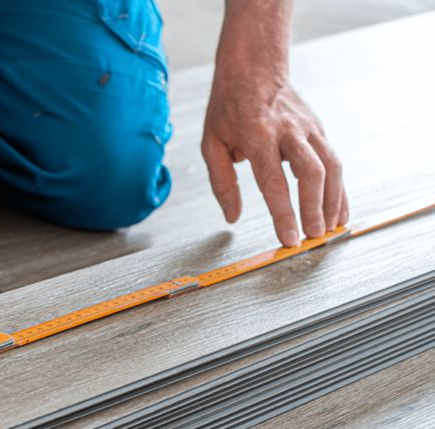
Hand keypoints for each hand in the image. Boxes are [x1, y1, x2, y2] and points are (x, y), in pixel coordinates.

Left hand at [202, 72, 348, 246]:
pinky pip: (334, 161)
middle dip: (314, 208)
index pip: (273, 181)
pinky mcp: (319, 129)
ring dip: (333, 201)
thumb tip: (231, 216)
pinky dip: (339, 188)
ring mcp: (307, 128)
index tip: (288, 238)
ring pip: (330, 167)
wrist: (253, 67)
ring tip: (330, 229)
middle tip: (313, 236)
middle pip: (310, 173)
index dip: (283, 212)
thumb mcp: (212, 143)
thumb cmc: (228, 107)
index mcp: (257, 135)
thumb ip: (222, 182)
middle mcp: (287, 131)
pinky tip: (338, 210)